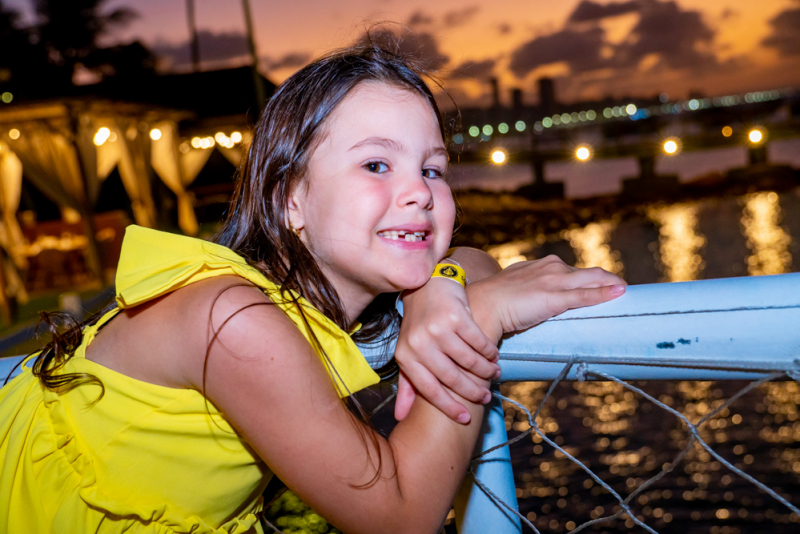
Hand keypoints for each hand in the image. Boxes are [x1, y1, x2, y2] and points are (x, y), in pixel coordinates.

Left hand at [394, 277, 499, 423]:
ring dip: (485, 371)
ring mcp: (437, 328)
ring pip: (468, 360)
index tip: (465, 418)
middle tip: (486, 396)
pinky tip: (493, 355)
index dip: (449, 407)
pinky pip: (478, 341)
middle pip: (451, 377)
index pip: (429, 389)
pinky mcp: (455, 315)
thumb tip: (400, 417)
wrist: (426, 286)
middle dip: (472, 391)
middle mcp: (419, 343)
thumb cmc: (419, 325)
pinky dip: (488, 351)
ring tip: (493, 374)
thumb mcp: (409, 353)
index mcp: (405, 356)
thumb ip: (407, 385)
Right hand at [467, 255, 626, 340]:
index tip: (604, 288)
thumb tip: (532, 304)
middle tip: (624, 292)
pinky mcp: (554, 297)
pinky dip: (605, 293)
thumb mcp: (515, 288)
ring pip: (592, 280)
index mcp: (542, 266)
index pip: (575, 272)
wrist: (483, 304)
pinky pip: (585, 295)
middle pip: (590, 274)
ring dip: (612, 286)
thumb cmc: (494, 300)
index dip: (593, 280)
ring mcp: (554, 281)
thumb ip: (529, 290)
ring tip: (628, 294)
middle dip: (609, 281)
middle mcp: (551, 268)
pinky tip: (621, 292)